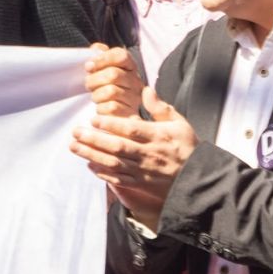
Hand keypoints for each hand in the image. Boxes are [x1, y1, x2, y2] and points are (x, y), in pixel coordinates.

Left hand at [69, 86, 196, 229]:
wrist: (198, 177)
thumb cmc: (187, 147)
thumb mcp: (180, 123)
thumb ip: (161, 108)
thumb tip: (146, 90)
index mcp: (158, 136)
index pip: (131, 129)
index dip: (111, 124)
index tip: (93, 118)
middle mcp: (149, 154)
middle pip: (118, 147)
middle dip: (94, 140)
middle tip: (75, 132)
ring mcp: (144, 170)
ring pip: (114, 163)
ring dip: (92, 155)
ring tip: (74, 147)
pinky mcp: (141, 183)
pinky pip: (119, 180)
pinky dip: (103, 173)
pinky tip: (89, 164)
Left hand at [84, 44, 144, 117]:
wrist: (110, 116)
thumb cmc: (102, 88)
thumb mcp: (100, 69)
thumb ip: (99, 55)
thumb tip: (96, 48)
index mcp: (129, 67)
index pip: (121, 55)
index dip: (102, 59)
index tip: (89, 66)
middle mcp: (136, 82)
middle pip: (113, 74)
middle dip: (93, 80)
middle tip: (88, 85)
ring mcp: (135, 99)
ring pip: (111, 91)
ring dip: (96, 95)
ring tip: (95, 97)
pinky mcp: (130, 114)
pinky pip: (112, 108)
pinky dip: (101, 108)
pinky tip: (101, 108)